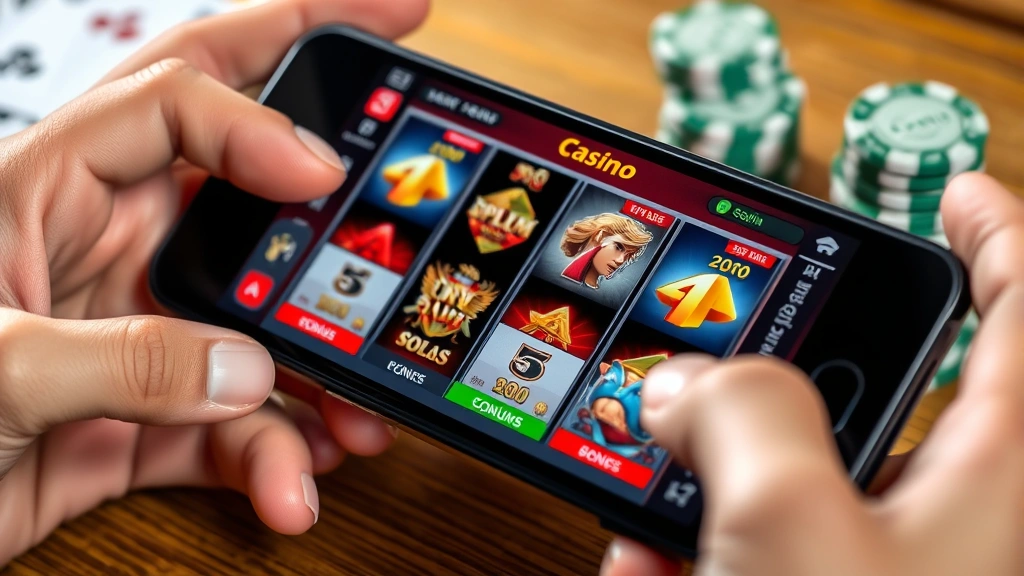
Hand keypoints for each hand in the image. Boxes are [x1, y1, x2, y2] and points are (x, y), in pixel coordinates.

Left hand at [0, 0, 427, 564]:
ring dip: (321, 363)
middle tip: (403, 75)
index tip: (322, 173)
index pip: (174, 104)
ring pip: (263, 316)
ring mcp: (144, 330)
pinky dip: (275, 454)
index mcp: (50, 191)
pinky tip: (293, 484)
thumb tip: (243, 366)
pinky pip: (238, 420)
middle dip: (324, 120)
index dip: (257, 121)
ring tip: (361, 406)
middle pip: (241, 163)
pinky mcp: (153, 412)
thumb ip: (118, 359)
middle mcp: (112, 247)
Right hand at [600, 173, 1023, 574]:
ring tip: (648, 472)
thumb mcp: (790, 518)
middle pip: (868, 387)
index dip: (995, 236)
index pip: (1016, 312)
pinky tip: (644, 561)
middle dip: (781, 361)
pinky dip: (681, 547)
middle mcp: (935, 514)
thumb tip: (685, 383)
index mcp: (983, 471)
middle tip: (723, 347)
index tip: (959, 192)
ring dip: (700, 475)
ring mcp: (869, 566)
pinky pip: (742, 550)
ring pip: (781, 481)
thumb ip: (740, 413)